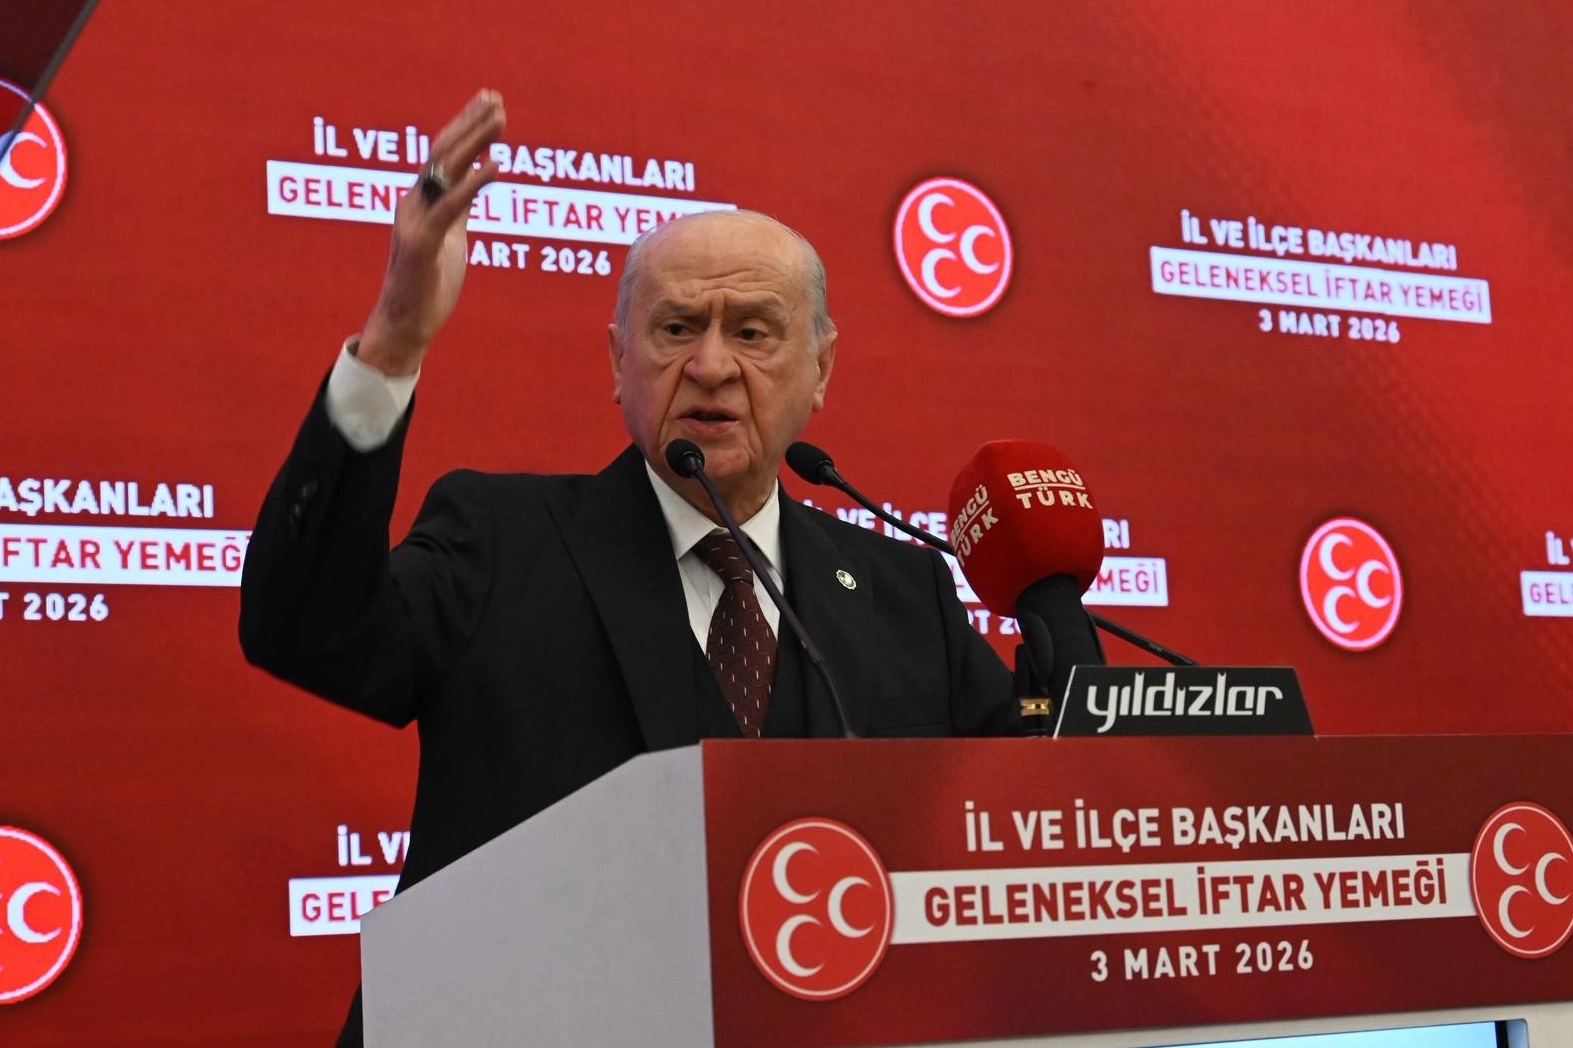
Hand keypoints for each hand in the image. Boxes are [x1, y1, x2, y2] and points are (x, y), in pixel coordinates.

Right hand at [357, 89, 505, 375]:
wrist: (405, 326)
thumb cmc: (428, 286)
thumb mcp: (451, 238)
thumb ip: (460, 207)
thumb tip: (478, 175)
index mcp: (421, 202)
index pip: (444, 154)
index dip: (466, 126)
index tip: (489, 103)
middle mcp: (414, 204)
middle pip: (443, 151)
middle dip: (470, 122)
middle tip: (496, 98)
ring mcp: (415, 221)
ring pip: (444, 170)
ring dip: (474, 140)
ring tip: (500, 119)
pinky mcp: (421, 244)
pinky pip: (450, 206)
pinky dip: (474, 183)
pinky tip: (497, 165)